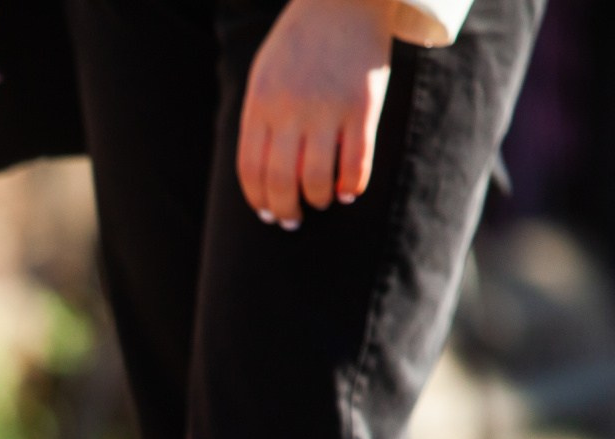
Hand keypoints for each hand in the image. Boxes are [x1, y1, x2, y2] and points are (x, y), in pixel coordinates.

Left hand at [237, 0, 397, 227]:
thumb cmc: (301, 41)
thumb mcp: (265, 75)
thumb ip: (260, 118)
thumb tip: (260, 171)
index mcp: (260, 103)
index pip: (250, 169)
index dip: (257, 199)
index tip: (266, 213)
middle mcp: (290, 110)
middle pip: (281, 180)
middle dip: (284, 210)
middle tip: (291, 220)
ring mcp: (328, 108)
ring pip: (317, 178)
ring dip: (317, 199)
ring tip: (319, 203)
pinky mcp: (364, 106)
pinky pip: (357, 161)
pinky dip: (351, 184)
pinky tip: (347, 192)